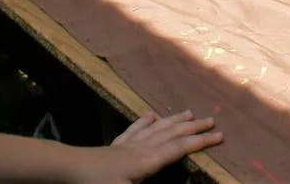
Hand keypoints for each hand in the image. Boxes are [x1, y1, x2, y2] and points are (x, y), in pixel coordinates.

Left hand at [98, 110, 221, 182]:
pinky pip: (134, 130)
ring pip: (157, 128)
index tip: (220, 136)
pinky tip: (150, 115)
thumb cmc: (97, 183)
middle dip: (194, 128)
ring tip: (188, 113)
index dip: (201, 142)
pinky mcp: (115, 146)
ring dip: (174, 121)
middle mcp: (142, 148)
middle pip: (173, 134)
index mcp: (148, 161)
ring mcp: (128, 145)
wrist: (69, 168)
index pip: (180, 148)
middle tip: (212, 120)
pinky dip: (145, 122)